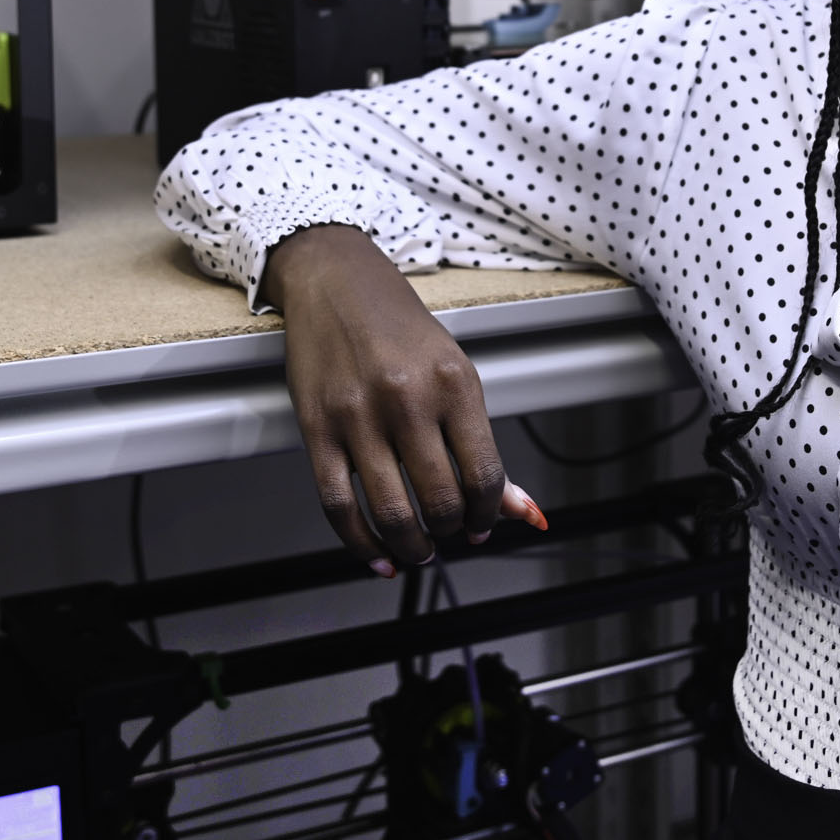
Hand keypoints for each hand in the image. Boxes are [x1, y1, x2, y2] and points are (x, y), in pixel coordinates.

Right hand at [260, 224, 544, 574]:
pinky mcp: (317, 429)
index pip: (484, 475)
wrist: (338, 284)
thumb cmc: (400, 328)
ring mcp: (358, 416)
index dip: (490, 514)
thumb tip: (522, 509)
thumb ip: (481, 444)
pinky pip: (338, 505)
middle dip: (452, 531)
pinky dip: (361, 543)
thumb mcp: (456, 374)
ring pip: (392, 512)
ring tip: (419, 549)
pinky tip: (378, 555)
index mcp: (454, 384)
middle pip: (441, 501)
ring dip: (412, 545)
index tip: (484, 525)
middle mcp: (408, 400)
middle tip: (451, 533)